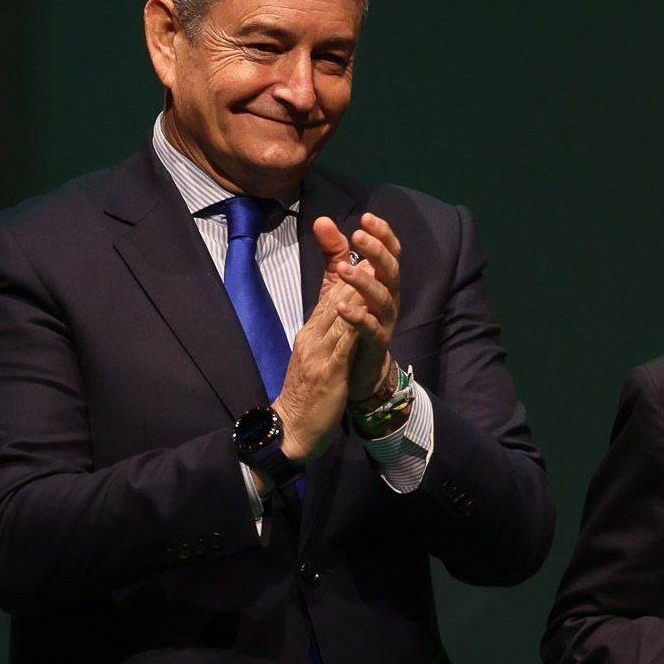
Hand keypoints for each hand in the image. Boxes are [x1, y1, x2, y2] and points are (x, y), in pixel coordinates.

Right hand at [273, 223, 362, 462]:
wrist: (292, 428)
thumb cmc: (308, 392)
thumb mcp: (319, 353)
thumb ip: (332, 328)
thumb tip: (345, 304)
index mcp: (312, 330)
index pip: (330, 289)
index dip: (342, 260)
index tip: (358, 234)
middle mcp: (313, 335)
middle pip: (335, 293)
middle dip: (352, 263)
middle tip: (368, 235)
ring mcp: (320, 352)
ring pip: (339, 312)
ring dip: (356, 287)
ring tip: (371, 263)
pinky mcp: (329, 372)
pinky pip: (344, 344)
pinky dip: (354, 323)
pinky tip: (366, 308)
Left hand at [319, 213, 401, 401]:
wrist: (353, 371)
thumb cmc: (349, 322)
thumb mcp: (338, 283)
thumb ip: (333, 253)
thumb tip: (322, 220)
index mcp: (382, 283)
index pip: (390, 253)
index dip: (383, 235)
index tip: (366, 218)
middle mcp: (389, 300)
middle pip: (391, 271)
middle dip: (377, 251)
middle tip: (359, 235)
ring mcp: (384, 322)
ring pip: (383, 298)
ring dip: (364, 281)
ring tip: (343, 269)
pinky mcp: (375, 345)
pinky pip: (371, 329)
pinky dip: (358, 317)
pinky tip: (341, 307)